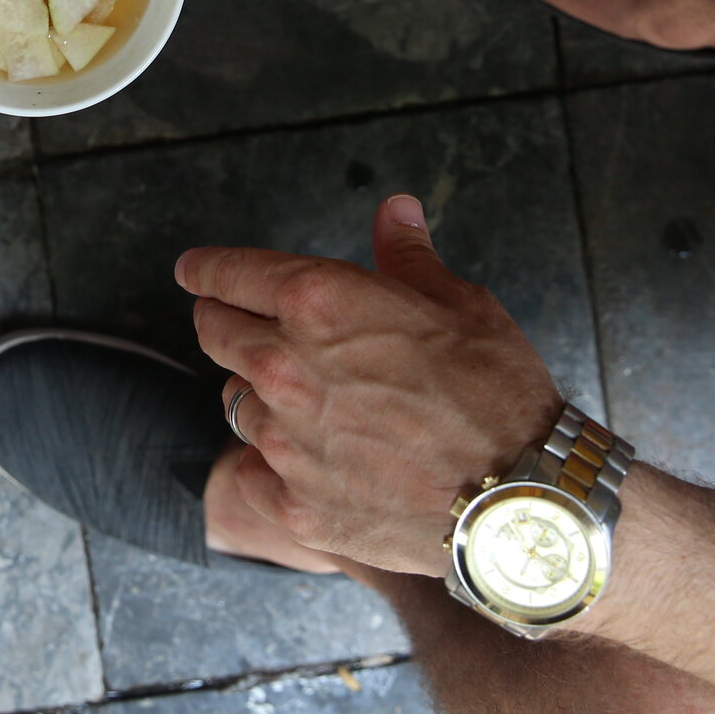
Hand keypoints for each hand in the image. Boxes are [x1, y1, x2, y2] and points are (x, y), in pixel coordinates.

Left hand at [176, 195, 564, 575]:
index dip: (205, 269)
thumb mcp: (461, 303)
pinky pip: (253, 474)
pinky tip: (310, 463)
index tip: (193, 271)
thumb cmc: (497, 391)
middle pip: (214, 333)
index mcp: (317, 303)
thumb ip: (407, 256)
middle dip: (224, 322)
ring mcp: (284, 441)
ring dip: (258, 395)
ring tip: (306, 401)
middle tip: (244, 326)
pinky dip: (273, 467)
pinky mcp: (294, 503)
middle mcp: (284, 367)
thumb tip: (394, 210)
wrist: (521, 500)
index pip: (226, 274)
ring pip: (235, 403)